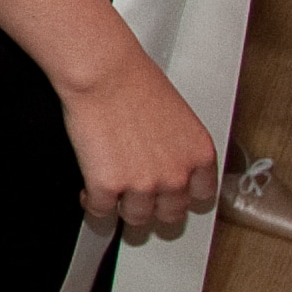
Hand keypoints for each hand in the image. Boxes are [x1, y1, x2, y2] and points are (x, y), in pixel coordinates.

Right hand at [55, 50, 217, 236]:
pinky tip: (89, 191)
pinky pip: (100, 211)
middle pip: (170, 215)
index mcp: (199, 155)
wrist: (103, 73)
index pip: (202, 196)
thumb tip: (164, 157)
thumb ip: (177, 146)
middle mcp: (176, 176)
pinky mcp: (107, 187)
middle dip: (154, 208)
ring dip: (122, 208)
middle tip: (139, 199)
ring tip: (111, 195)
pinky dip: (93, 203)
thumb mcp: (177, 115)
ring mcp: (142, 185)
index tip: (173, 196)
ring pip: (136, 218)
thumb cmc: (133, 80)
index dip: (183, 197)